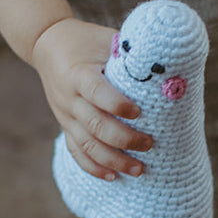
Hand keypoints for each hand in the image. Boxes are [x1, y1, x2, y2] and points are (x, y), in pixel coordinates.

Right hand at [32, 18, 153, 180]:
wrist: (48, 44)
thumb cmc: (86, 40)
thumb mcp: (105, 39)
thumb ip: (129, 54)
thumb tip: (169, 65)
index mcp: (79, 73)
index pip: (96, 92)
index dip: (117, 105)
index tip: (138, 113)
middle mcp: (70, 97)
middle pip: (94, 125)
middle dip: (123, 140)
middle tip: (149, 145)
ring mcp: (65, 114)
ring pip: (86, 144)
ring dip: (112, 160)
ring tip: (138, 170)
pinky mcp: (65, 124)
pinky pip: (76, 150)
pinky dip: (92, 166)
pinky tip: (111, 177)